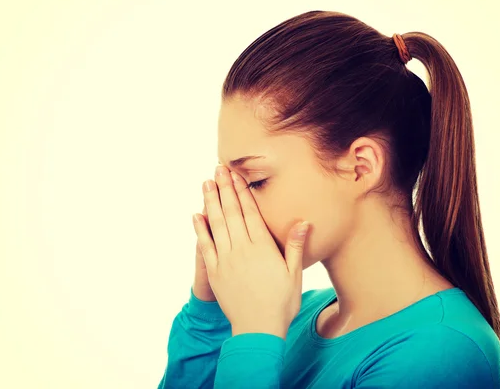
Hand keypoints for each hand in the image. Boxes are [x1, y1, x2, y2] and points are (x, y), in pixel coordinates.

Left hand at [192, 165, 310, 338]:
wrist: (258, 329)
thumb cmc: (281, 303)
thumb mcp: (294, 274)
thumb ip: (294, 246)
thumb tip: (303, 221)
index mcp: (262, 247)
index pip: (250, 212)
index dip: (242, 191)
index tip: (236, 174)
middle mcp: (242, 249)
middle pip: (231, 213)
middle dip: (224, 189)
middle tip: (218, 169)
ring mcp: (225, 260)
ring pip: (216, 224)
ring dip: (210, 202)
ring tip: (206, 183)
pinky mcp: (214, 272)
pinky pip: (205, 246)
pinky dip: (199, 229)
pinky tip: (196, 215)